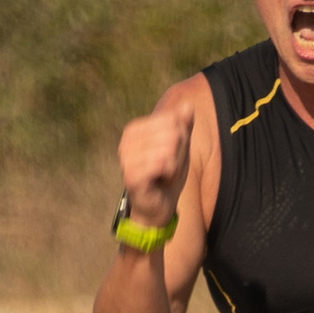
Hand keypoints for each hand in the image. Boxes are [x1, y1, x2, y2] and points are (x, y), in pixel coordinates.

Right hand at [114, 91, 194, 231]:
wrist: (157, 207)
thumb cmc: (167, 176)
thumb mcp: (179, 147)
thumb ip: (183, 126)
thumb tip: (187, 105)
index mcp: (134, 129)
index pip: (173, 120)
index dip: (181, 140)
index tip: (170, 156)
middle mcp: (126, 140)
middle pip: (174, 133)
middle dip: (179, 154)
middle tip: (168, 168)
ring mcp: (127, 158)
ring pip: (170, 148)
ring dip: (175, 166)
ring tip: (164, 175)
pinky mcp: (132, 175)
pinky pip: (164, 163)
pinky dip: (170, 174)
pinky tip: (160, 182)